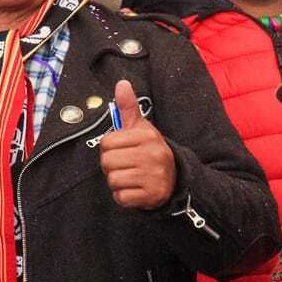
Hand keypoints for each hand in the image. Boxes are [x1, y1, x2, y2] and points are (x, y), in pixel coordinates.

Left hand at [99, 80, 175, 209]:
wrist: (175, 179)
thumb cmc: (149, 151)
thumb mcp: (141, 128)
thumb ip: (128, 108)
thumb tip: (121, 83)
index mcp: (148, 136)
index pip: (107, 142)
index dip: (110, 148)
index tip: (124, 150)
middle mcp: (153, 155)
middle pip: (107, 162)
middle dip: (112, 166)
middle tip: (127, 166)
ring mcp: (154, 176)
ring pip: (113, 180)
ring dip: (117, 182)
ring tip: (132, 177)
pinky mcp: (152, 196)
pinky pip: (121, 198)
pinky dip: (123, 197)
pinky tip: (135, 190)